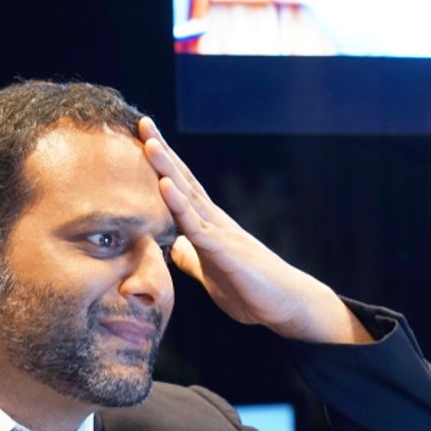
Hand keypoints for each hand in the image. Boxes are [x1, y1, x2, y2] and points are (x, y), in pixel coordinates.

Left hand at [139, 117, 371, 344]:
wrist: (287, 306)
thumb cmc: (252, 290)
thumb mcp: (210, 273)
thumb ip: (192, 258)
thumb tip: (173, 247)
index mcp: (209, 227)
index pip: (182, 189)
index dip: (162, 166)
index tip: (144, 141)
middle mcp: (215, 222)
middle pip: (183, 182)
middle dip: (162, 154)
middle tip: (144, 124)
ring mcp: (221, 233)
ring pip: (188, 196)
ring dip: (168, 170)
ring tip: (150, 144)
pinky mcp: (225, 251)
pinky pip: (196, 226)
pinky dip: (179, 205)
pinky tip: (166, 186)